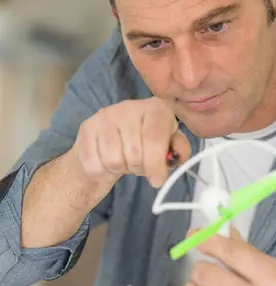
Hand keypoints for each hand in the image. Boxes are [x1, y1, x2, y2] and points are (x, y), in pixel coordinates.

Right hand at [71, 97, 190, 189]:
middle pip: (136, 153)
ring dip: (121, 168)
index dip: (157, 163)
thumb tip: (178, 155)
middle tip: (140, 166)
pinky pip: (96, 163)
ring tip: (124, 160)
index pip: (156, 138)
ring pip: (115, 160)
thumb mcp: (167, 146)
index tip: (158, 180)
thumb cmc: (143, 147)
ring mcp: (106, 115)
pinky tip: (106, 160)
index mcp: (156, 108)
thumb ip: (179, 149)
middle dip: (140, 168)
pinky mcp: (87, 128)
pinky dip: (103, 170)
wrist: (109, 146)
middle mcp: (130, 106)